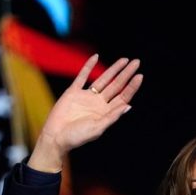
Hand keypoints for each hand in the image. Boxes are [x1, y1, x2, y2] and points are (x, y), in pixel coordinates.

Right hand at [28, 55, 142, 172]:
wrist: (56, 137)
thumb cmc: (77, 137)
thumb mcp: (97, 128)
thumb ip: (112, 117)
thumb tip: (128, 106)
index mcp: (106, 113)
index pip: (123, 97)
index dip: (132, 87)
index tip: (139, 76)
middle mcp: (98, 103)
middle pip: (116, 86)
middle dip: (126, 74)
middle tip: (137, 62)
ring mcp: (86, 96)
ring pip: (103, 79)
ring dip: (113, 69)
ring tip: (125, 60)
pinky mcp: (73, 92)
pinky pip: (82, 76)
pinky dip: (88, 66)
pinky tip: (96, 57)